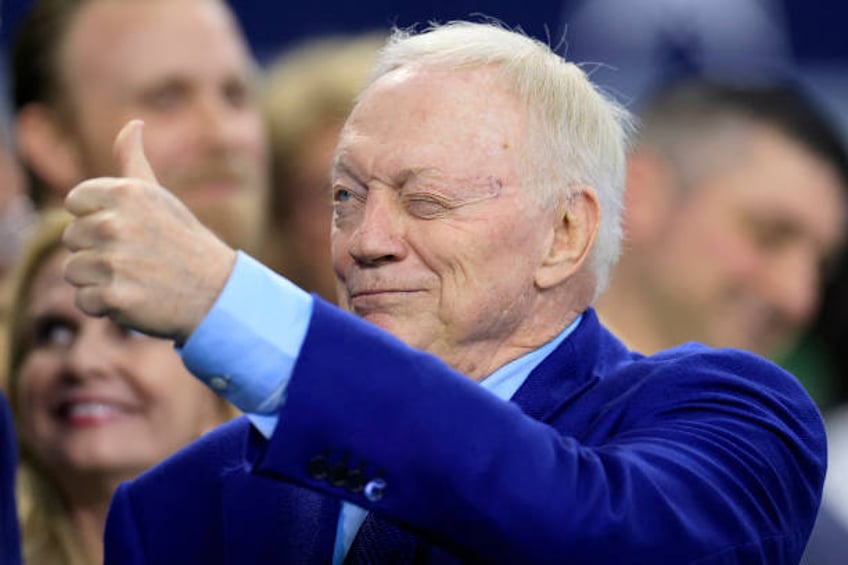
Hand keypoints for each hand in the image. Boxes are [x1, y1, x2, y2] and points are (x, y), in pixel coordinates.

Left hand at [63, 119, 236, 341]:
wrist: (215, 292)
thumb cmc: (184, 243)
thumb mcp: (160, 197)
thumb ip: (134, 160)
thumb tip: (133, 123)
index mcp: (125, 193)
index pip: (74, 203)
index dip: (96, 219)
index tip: (127, 230)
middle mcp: (116, 224)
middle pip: (71, 239)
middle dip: (98, 252)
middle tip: (137, 259)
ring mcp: (115, 261)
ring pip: (74, 271)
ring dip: (100, 280)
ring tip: (135, 279)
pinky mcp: (115, 296)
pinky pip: (84, 301)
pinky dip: (106, 306)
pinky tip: (135, 298)